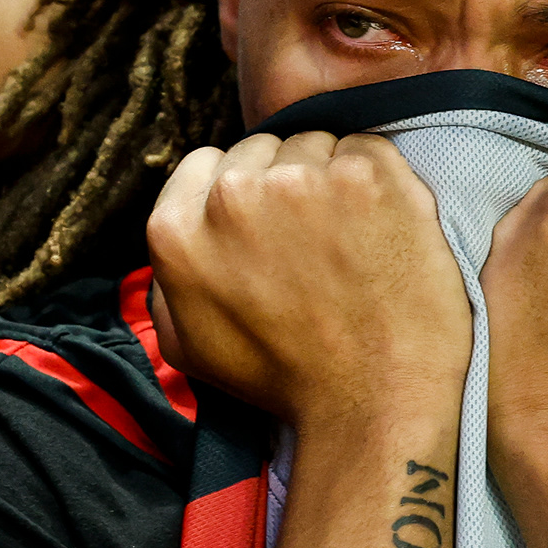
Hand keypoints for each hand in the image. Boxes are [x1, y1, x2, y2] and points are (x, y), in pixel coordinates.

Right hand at [146, 131, 470, 423]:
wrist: (372, 403)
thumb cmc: (284, 380)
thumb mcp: (188, 345)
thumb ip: (166, 279)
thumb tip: (176, 232)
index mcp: (177, 229)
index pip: (209, 164)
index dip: (245, 193)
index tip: (272, 228)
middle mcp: (232, 195)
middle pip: (264, 149)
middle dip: (288, 185)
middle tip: (315, 244)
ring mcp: (302, 179)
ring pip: (317, 144)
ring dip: (334, 181)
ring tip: (351, 243)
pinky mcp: (366, 176)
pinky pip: (369, 148)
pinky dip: (380, 182)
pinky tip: (382, 231)